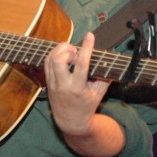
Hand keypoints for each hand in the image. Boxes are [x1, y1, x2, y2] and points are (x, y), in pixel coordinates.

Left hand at [44, 33, 123, 156]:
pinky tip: (63, 55)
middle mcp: (63, 85)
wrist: (70, 121)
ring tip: (70, 52)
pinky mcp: (48, 82)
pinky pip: (46, 62)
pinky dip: (54, 54)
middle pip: (59, 60)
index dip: (86, 48)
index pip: (81, 64)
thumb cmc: (87, 106)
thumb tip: (109, 59)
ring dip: (60, 50)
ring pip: (50, 59)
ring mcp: (53, 84)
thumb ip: (105, 76)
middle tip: (75, 51)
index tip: (90, 36)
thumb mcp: (99, 93)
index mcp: (78, 88)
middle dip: (67, 50)